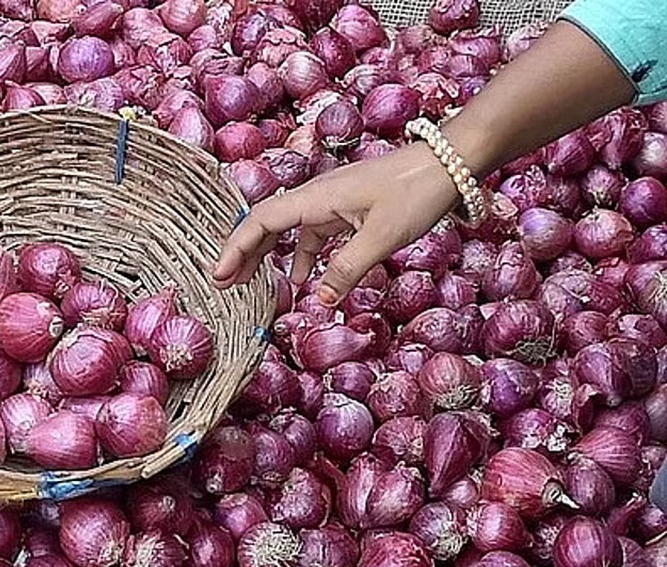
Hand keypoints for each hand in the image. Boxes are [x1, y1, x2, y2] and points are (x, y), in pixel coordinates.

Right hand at [212, 143, 462, 304]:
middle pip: (266, 224)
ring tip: (252, 284)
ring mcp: (332, 203)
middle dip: (243, 254)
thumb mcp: (383, 237)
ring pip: (288, 231)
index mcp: (316, 198)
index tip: (219, 275)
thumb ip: (347, 270)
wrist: (451, 161)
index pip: (260, 221)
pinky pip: (314, 235)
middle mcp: (317, 197)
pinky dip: (302, 257)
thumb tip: (317, 301)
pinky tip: (304, 280)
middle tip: (224, 284)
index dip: (236, 248)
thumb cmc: (417, 191)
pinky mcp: (349, 209)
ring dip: (268, 256)